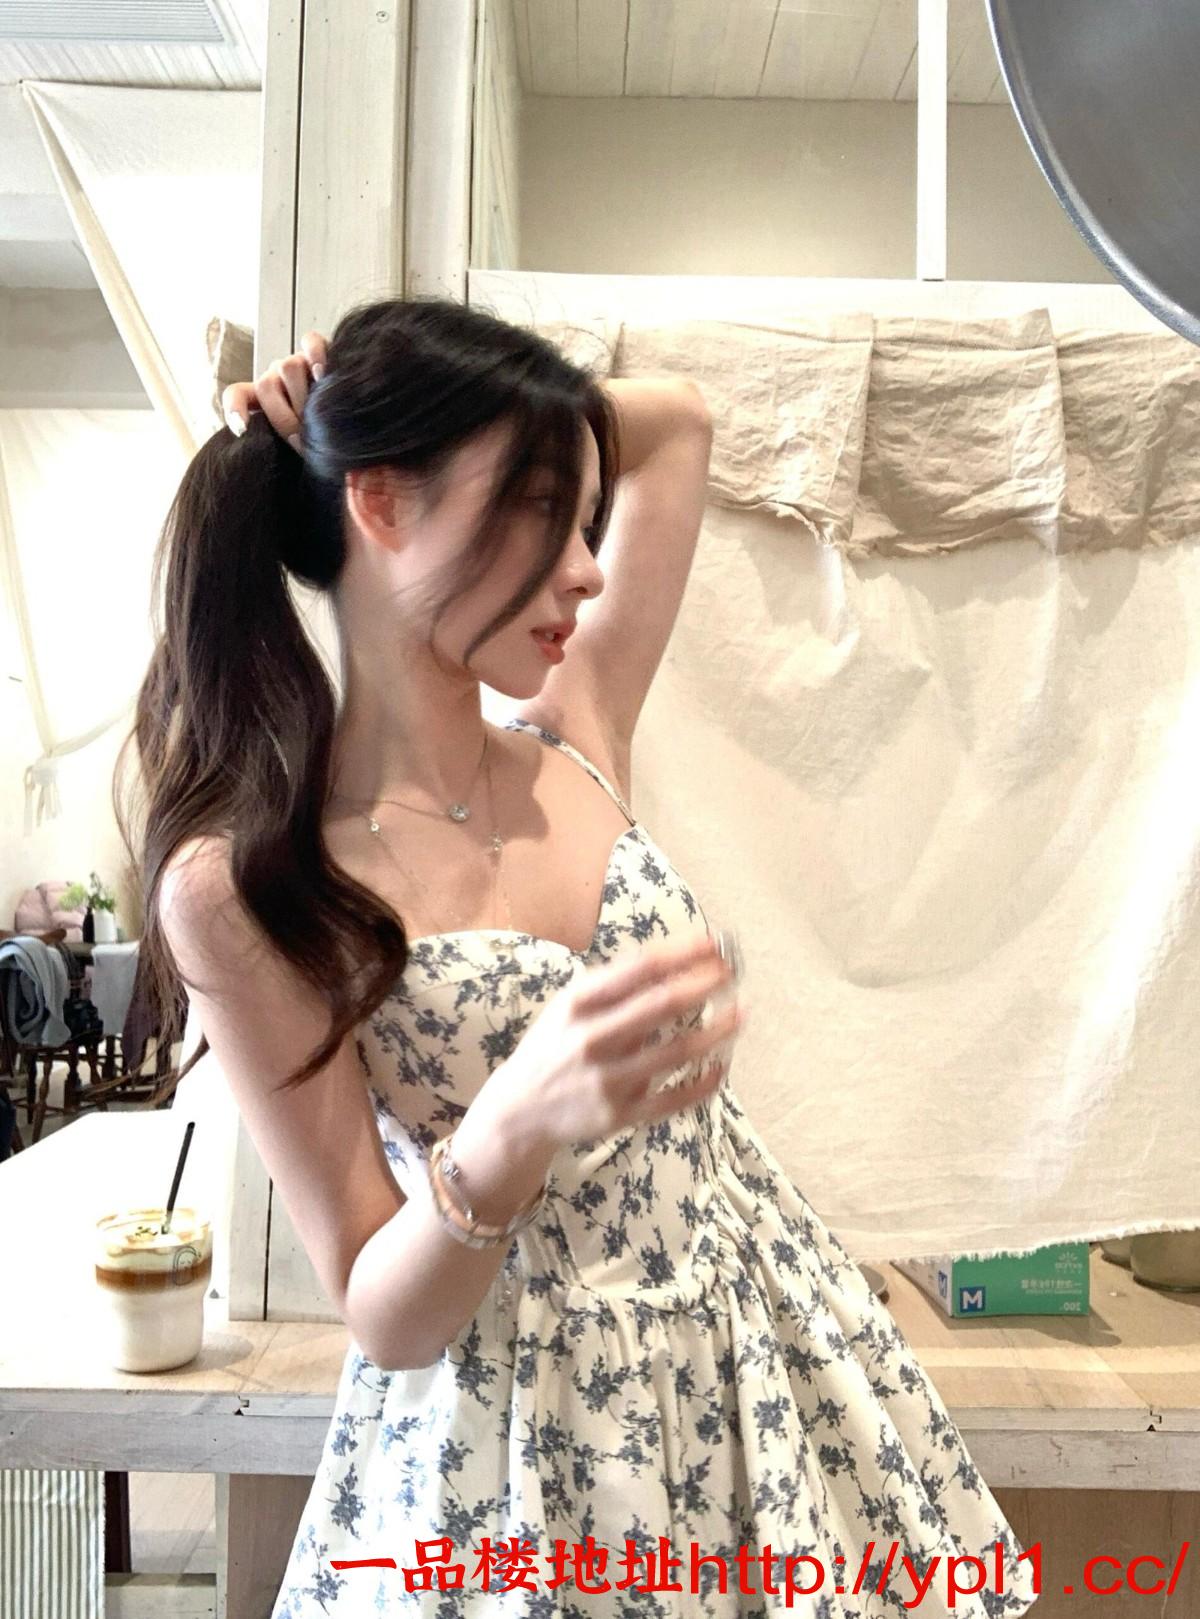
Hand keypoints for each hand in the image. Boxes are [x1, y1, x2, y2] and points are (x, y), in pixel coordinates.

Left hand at [221, 330, 328, 448]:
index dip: (235, 408)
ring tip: (321, 415)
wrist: (359, 412)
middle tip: (306, 437)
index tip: (242, 430)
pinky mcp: (320, 348)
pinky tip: (323, 375)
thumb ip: (294, 441)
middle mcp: (278, 376)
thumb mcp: (305, 442)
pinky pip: (311, 343)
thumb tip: (298, 444)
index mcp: (266, 397)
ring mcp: (298, 361)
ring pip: (288, 368)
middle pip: (266, 386)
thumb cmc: (329, 432)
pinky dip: (316, 356)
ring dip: (304, 395)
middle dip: (286, 417)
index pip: (238, 394)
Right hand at [491, 929, 746, 1150]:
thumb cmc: (554, 1046)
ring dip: (716, 1030)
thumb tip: (674, 960)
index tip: (713, 943)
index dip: (682, 953)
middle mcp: (592, 1039)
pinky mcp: (620, 1115)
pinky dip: (703, 1082)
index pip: (639, 968)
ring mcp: (607, 1080)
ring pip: (676, 1052)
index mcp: (578, 1003)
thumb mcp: (569, 1006)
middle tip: (732, 971)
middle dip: (704, 983)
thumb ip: (613, 986)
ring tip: (741, 1012)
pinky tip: (722, 1064)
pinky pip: (674, 1098)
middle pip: (661, 1004)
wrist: (519, 1109)